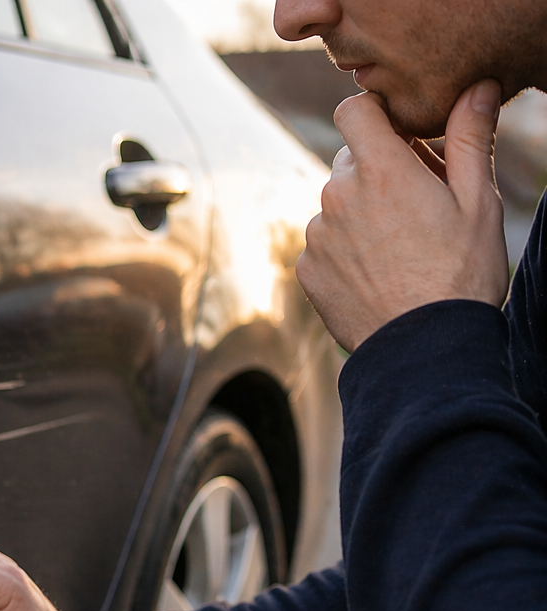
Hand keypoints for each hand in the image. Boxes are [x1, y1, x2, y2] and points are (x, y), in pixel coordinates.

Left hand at [297, 81, 508, 349]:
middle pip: (351, 160)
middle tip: (421, 202)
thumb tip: (476, 87)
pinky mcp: (306, 268)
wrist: (423, 350)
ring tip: (403, 248)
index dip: (376, 113)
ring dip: (363, 212)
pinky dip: (346, 248)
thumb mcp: (478, 201)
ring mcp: (317, 234)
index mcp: (380, 170)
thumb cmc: (460, 274)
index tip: (401, 133)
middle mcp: (337, 196)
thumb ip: (470, 138)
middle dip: (381, 169)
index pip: (354, 109)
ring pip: (338, 204)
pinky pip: (325, 242)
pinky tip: (379, 272)